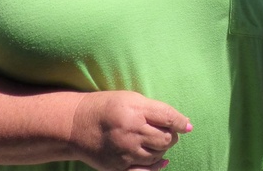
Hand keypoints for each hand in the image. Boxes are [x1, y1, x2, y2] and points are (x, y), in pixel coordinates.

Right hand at [69, 90, 191, 169]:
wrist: (76, 125)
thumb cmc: (107, 107)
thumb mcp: (130, 98)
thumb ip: (156, 109)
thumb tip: (183, 123)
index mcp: (135, 111)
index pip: (168, 117)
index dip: (181, 122)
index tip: (187, 125)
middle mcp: (131, 132)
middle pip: (166, 139)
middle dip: (171, 136)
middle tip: (166, 131)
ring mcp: (124, 152)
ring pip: (158, 155)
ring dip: (162, 149)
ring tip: (155, 140)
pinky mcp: (118, 167)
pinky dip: (157, 166)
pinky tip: (161, 160)